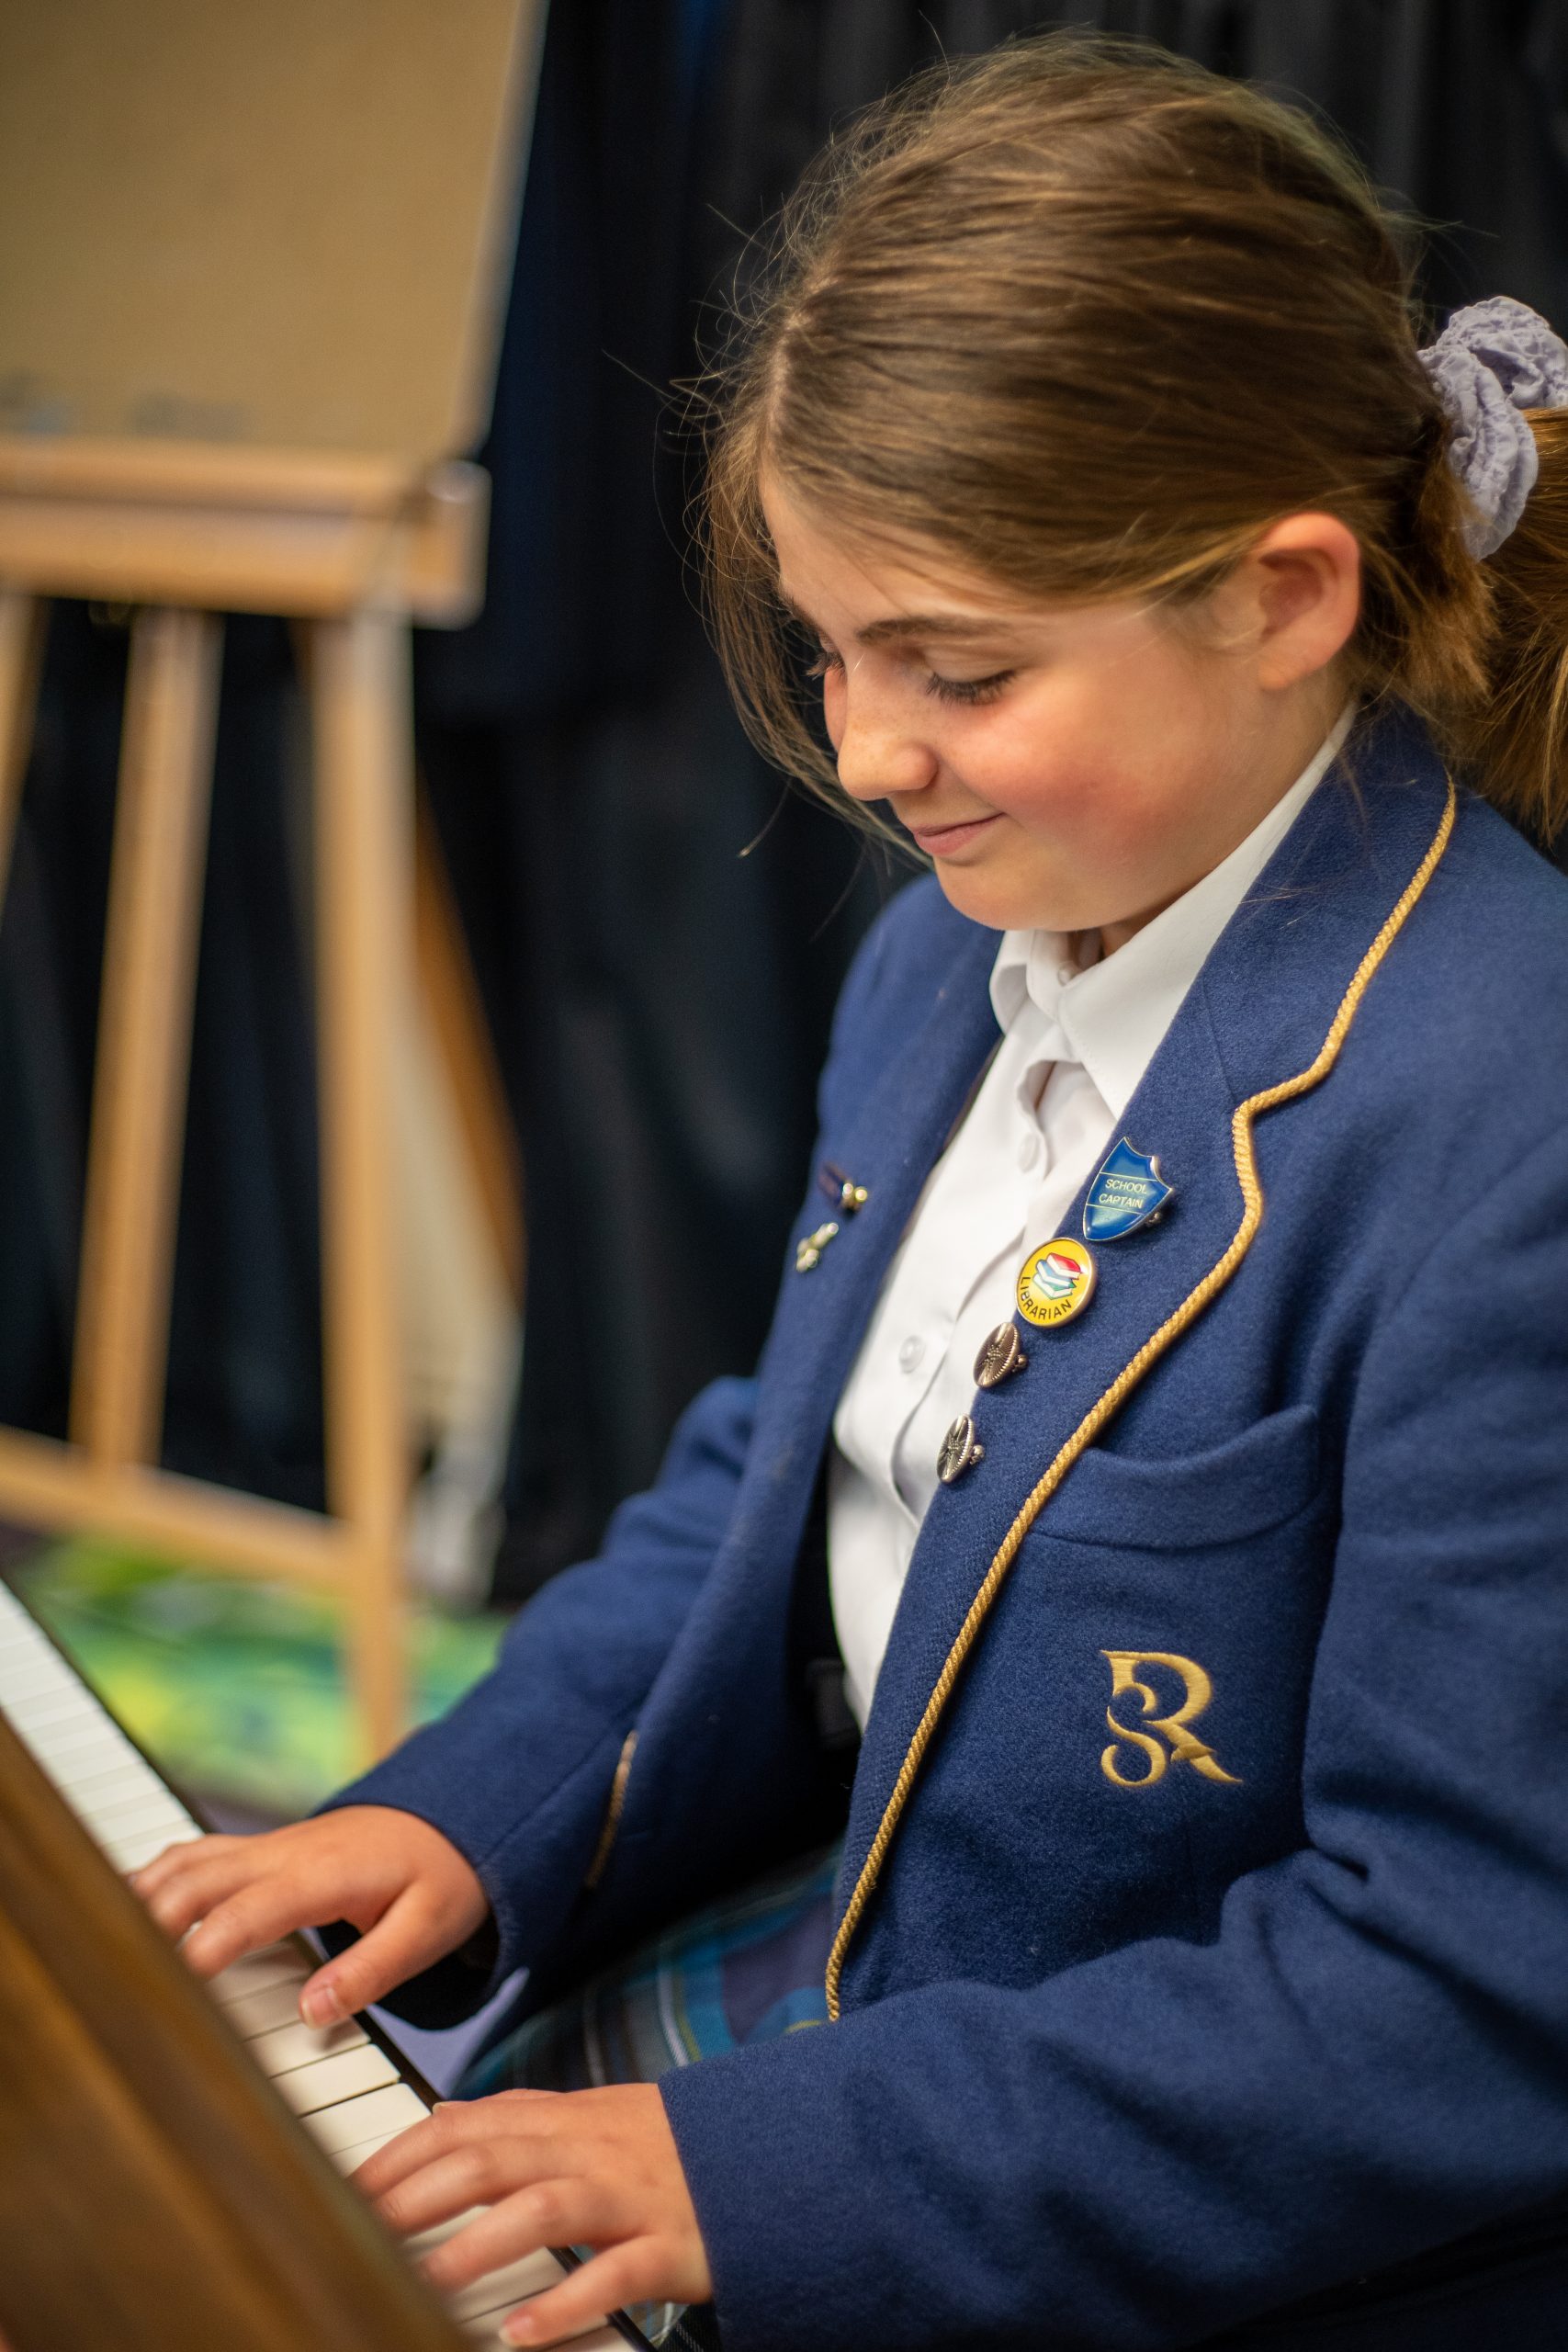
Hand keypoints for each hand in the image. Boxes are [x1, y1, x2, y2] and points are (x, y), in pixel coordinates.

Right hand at [131, 1806, 489, 2024]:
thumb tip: (311, 2013)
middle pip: (199, 1877)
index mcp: (325, 1875)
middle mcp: (287, 1854)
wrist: (456, 1820)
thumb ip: (372, 1971)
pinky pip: (200, 1855)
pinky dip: (159, 1877)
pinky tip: (130, 1906)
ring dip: (145, 1894)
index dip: (205, 1945)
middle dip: (151, 1918)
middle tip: (116, 1971)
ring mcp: (271, 1847)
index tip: (173, 1985)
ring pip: (190, 1859)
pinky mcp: (265, 1851)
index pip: (251, 1909)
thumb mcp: (429, 1929)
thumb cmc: (443, 1878)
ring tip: (104, 1942)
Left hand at [353, 2084, 712, 2344]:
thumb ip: (519, 2117)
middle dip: (417, 2195)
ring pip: (546, 2209)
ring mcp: (632, 2198)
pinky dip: (567, 2300)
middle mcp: (591, 2151)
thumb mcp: (593, 2117)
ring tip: (426, 2281)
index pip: (466, 2124)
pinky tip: (523, 2331)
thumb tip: (442, 2114)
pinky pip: (615, 2272)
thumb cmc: (669, 2147)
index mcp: (567, 2121)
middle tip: (356, 2232)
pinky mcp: (672, 2246)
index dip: (400, 2154)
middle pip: (492, 2158)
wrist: (775, 2153)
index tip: (343, 2189)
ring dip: (480, 2244)